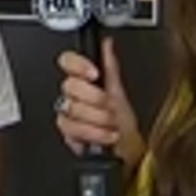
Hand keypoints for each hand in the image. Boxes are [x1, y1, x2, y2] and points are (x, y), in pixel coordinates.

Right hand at [54, 37, 145, 172]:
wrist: (128, 151)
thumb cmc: (127, 123)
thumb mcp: (122, 92)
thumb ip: (111, 67)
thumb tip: (107, 43)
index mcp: (85, 80)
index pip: (67, 61)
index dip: (78, 65)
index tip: (94, 74)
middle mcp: (73, 96)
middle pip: (69, 86)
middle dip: (95, 99)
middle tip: (109, 107)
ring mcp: (68, 114)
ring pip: (70, 108)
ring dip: (97, 118)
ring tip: (111, 123)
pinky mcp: (67, 133)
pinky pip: (70, 129)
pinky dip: (93, 133)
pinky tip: (104, 134)